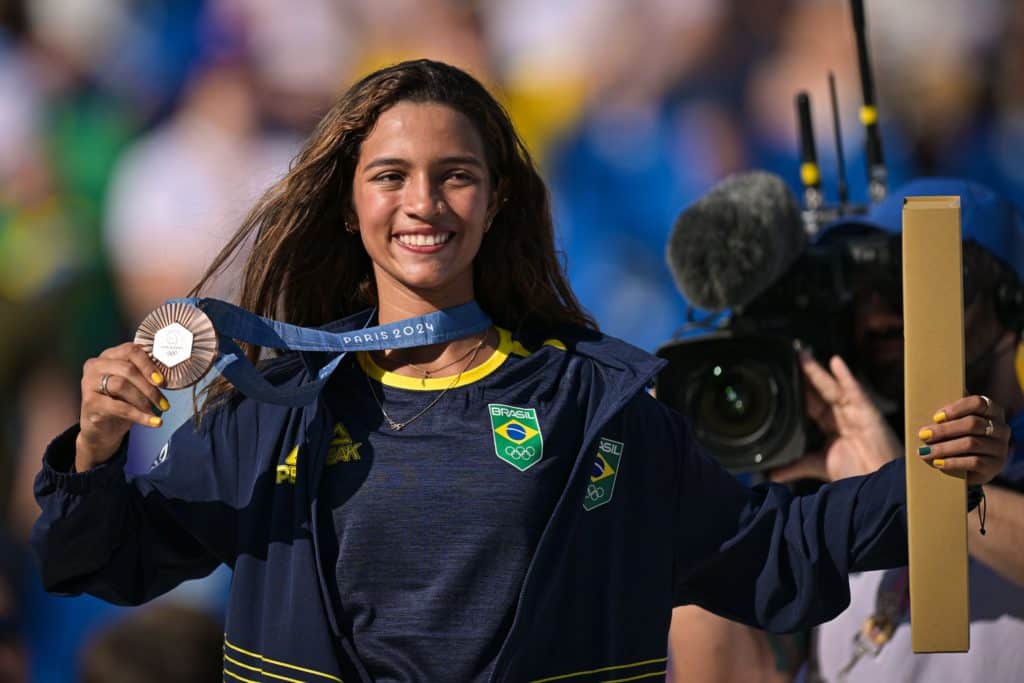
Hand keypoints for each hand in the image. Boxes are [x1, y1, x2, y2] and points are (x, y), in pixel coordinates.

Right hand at [76, 343, 168, 470]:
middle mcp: (96, 365)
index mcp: (109, 356)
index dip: (149, 365)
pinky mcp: (89, 402)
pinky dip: (140, 416)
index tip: (162, 381)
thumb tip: (169, 375)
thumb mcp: (134, 386)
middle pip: (127, 369)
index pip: (131, 350)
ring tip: (156, 411)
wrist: (101, 430)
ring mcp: (89, 383)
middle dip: (150, 387)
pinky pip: (119, 407)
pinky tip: (154, 422)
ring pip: (121, 385)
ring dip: (144, 400)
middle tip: (164, 403)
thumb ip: (145, 375)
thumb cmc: (121, 403)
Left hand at [770, 353, 900, 482]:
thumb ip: (794, 468)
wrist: (877, 487)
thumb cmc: (857, 476)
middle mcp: (842, 417)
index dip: (798, 390)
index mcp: (831, 427)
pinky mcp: (868, 413)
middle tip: (790, 355)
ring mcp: (855, 413)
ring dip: (817, 370)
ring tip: (802, 354)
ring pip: (832, 387)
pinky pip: (855, 391)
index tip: (782, 375)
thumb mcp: (818, 467)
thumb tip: (771, 474)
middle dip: (805, 373)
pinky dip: (846, 376)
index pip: (810, 403)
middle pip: (819, 391)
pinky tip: (835, 362)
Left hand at [917, 394, 1009, 485]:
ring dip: (944, 448)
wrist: (968, 467)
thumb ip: (947, 414)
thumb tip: (925, 405)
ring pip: (971, 443)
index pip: (977, 403)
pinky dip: (953, 462)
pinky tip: (937, 463)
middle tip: (923, 435)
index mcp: (992, 411)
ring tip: (925, 452)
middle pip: (972, 424)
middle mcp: (1001, 428)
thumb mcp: (954, 423)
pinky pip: (974, 462)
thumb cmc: (957, 438)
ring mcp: (1001, 448)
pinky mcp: (996, 466)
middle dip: (944, 430)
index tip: (935, 417)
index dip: (956, 408)